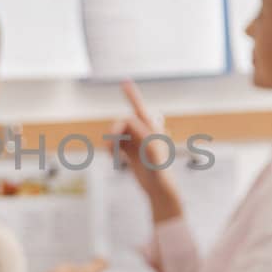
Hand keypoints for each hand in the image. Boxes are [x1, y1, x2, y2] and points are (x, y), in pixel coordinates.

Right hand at [110, 79, 182, 223]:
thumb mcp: (153, 154)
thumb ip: (143, 136)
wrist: (159, 190)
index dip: (131, 94)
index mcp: (152, 130)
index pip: (139, 108)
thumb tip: (131, 121)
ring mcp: (137, 142)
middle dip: (115, 131)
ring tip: (112, 154)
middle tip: (111, 144)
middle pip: (123, 123)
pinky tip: (114, 158)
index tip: (123, 82)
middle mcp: (144, 133)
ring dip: (112, 142)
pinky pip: (116, 144)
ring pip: (118, 134)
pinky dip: (112, 148)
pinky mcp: (131, 152)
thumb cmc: (160, 172)